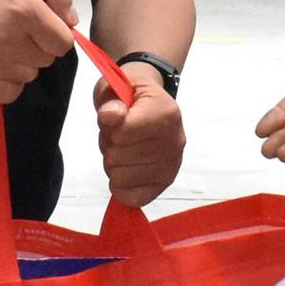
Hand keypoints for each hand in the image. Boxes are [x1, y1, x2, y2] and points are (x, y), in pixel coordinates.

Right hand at [0, 0, 76, 103]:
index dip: (57, 32)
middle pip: (47, 60)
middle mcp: (12, 40)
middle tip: (18, 27)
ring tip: (3, 40)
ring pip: (29, 76)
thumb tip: (72, 22)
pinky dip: (9, 83)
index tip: (42, 23)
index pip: (63, 43)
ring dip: (23, 62)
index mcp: (27, 11)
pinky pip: (8, 94)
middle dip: (40, 44)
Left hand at [96, 65, 184, 206]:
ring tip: (125, 148)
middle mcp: (175, 141)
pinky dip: (122, 187)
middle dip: (111, 146)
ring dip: (115, 165)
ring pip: (121, 179)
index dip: (109, 126)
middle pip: (119, 158)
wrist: (149, 102)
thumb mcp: (115, 86)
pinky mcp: (165, 182)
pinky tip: (127, 169)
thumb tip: (110, 116)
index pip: (121, 134)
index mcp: (165, 113)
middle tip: (120, 135)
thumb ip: (110, 101)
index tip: (118, 116)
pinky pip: (134, 198)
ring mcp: (172, 165)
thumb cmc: (130, 95)